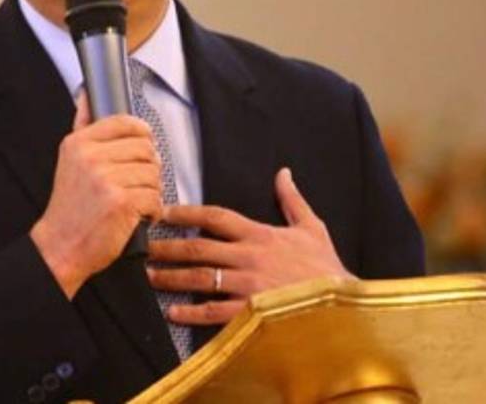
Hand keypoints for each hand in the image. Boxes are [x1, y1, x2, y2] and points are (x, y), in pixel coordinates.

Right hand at [31, 92, 163, 298]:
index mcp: (78, 143)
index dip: (142, 134)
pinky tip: (138, 217)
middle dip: (148, 168)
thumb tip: (86, 93)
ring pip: (153, 174)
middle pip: (145, 148)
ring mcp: (106, 179)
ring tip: (135, 202)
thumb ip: (82, 126)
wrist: (60, 246)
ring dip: (151, 191)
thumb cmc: (69, 207)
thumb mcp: (69, 160)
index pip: (125, 123)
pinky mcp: (121, 202)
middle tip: (138, 183)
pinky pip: (155, 198)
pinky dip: (152, 211)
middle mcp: (90, 157)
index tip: (143, 147)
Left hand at [146, 167, 354, 324]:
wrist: (342, 306)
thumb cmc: (326, 267)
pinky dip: (190, 313)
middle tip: (143, 246)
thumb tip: (284, 172)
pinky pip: (213, 312)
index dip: (186, 213)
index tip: (164, 212)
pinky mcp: (250, 313)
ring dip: (170, 277)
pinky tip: (172, 313)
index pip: (215, 217)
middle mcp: (249, 258)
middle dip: (167, 247)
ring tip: (150, 275)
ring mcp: (248, 286)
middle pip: (198, 248)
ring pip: (199, 279)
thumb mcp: (312, 227)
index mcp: (260, 234)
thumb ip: (292, 200)